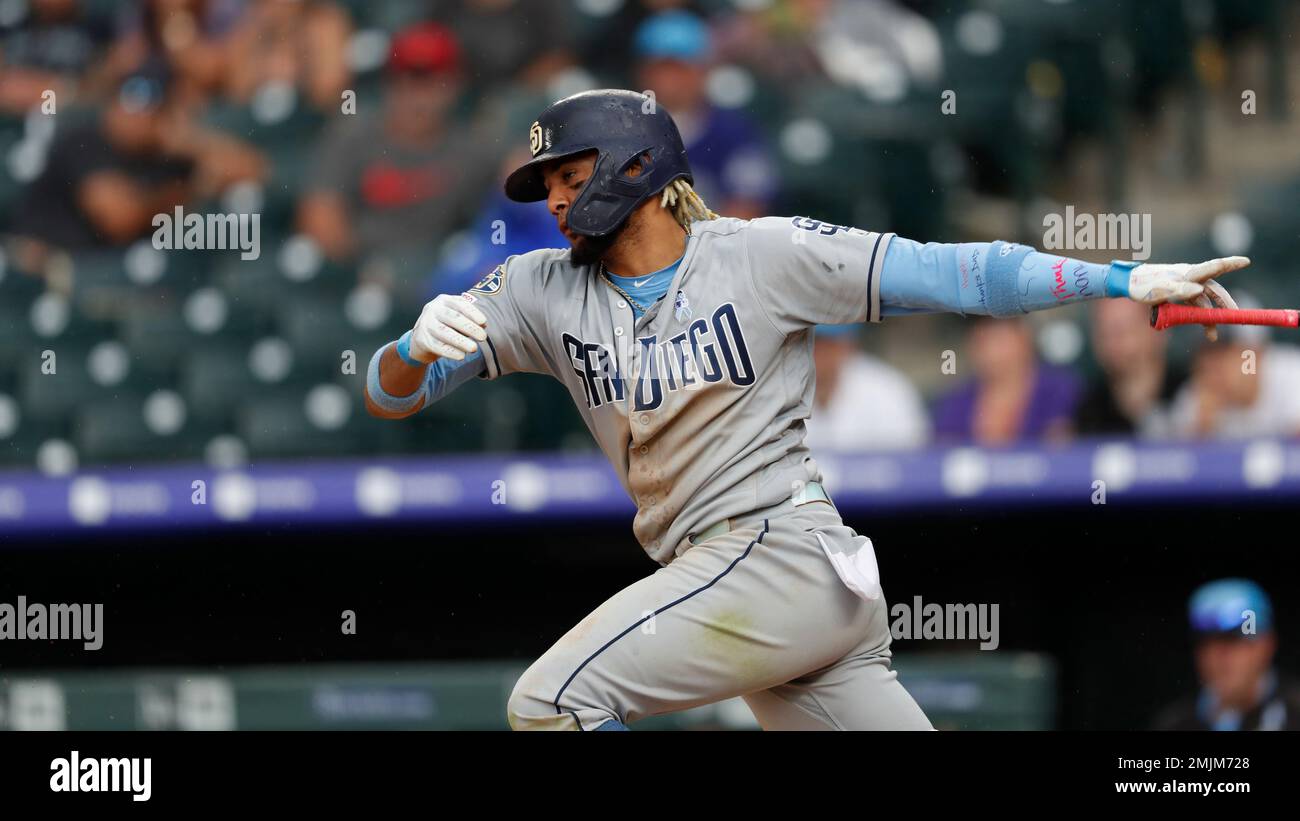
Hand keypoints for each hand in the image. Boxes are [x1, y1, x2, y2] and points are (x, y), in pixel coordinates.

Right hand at [408, 294, 487, 362]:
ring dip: (461, 341)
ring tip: (474, 348)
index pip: (460, 304)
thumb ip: (469, 319)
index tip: (484, 322)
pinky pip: (438, 346)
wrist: (421, 339)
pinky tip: (461, 356)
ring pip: (444, 332)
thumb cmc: (446, 325)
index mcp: (444, 300)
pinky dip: (451, 351)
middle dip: (469, 327)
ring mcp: (426, 323)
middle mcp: (433, 309)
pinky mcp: (422, 339)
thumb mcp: (456, 317)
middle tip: (482, 337)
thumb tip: (483, 325)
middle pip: (453, 317)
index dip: (472, 313)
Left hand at [1124, 256, 1248, 341]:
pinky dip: (1199, 318)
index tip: (1246, 261)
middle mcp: (1190, 279)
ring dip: (1210, 318)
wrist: (1128, 286)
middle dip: (1225, 305)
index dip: (1230, 264)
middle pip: (1214, 291)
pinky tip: (1206, 331)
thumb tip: (1200, 290)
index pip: (1213, 267)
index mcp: (1188, 273)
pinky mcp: (1180, 295)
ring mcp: (1186, 287)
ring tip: (1213, 336)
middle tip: (1236, 317)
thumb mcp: (1160, 290)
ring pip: (1204, 303)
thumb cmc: (1143, 285)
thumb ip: (1180, 289)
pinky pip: (1194, 307)